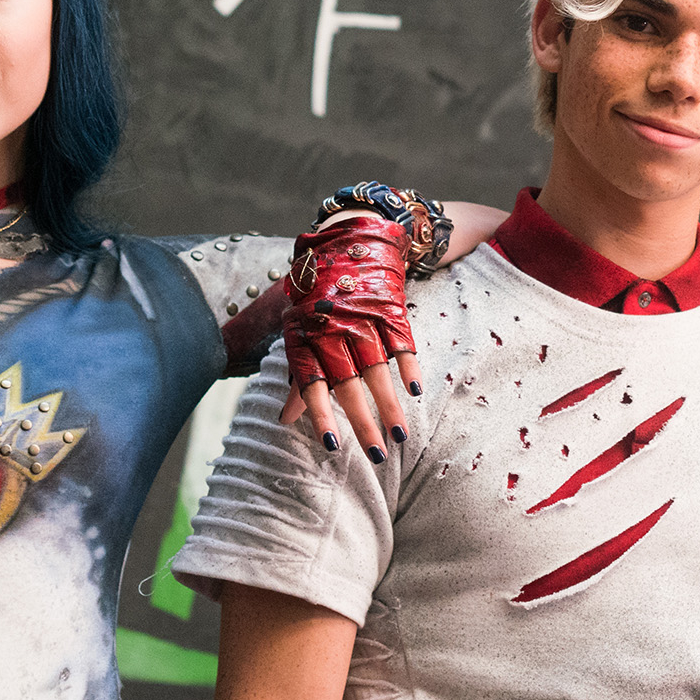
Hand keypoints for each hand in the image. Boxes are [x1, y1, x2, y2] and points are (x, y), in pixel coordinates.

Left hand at [272, 213, 418, 463]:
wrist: (347, 244)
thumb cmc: (317, 299)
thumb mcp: (300, 334)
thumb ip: (297, 380)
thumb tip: (284, 422)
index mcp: (307, 340)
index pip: (312, 385)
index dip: (321, 416)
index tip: (333, 446)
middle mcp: (334, 332)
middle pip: (349, 385)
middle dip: (363, 423)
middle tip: (377, 455)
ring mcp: (364, 320)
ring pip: (378, 370)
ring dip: (390, 405)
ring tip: (400, 435)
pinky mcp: (390, 310)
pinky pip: (402, 342)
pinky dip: (409, 367)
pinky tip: (416, 392)